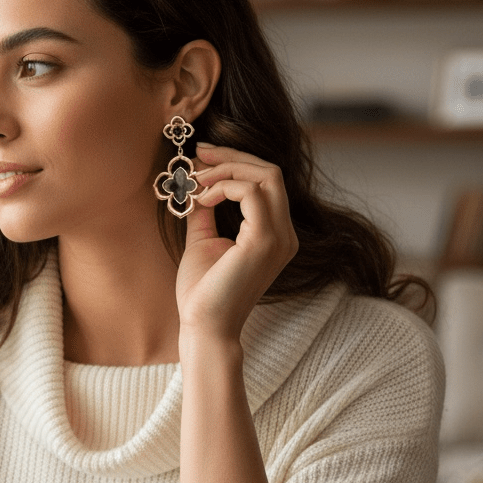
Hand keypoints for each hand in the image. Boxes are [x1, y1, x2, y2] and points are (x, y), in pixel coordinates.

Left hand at [175, 144, 297, 340]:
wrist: (204, 326)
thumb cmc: (203, 292)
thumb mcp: (203, 240)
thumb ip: (206, 211)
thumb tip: (198, 182)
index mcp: (275, 234)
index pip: (267, 182)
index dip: (235, 162)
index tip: (203, 157)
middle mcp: (285, 235)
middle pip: (270, 172)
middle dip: (232, 156)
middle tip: (199, 155)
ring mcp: (279, 238)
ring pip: (266, 175)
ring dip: (225, 170)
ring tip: (196, 182)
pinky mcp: (264, 241)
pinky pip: (250, 192)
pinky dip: (223, 187)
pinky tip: (203, 199)